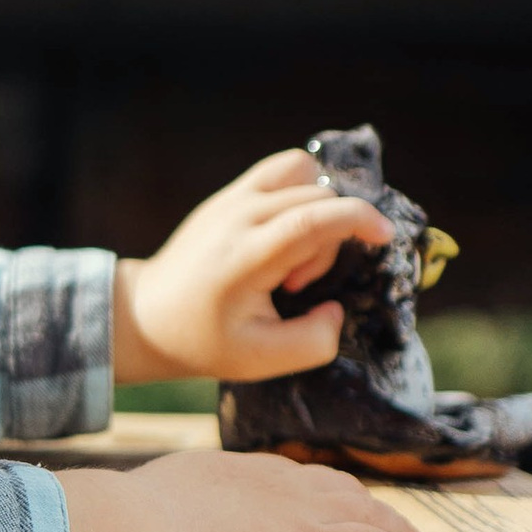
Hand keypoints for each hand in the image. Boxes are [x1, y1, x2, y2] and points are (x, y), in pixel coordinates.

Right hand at [54, 448, 422, 531]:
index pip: (290, 476)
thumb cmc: (125, 522)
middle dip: (364, 504)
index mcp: (233, 469)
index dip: (318, 490)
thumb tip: (135, 521)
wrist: (138, 526)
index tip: (333, 499)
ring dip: (391, 527)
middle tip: (386, 519)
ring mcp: (297, 511)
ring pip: (362, 514)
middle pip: (335, 489)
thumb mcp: (149, 501)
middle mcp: (275, 481)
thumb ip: (164, 509)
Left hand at [115, 150, 392, 384]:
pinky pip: (285, 170)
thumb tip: (337, 309)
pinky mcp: (231, 192)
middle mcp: (239, 215)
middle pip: (317, 200)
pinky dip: (303, 193)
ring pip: (304, 175)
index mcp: (245, 256)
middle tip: (296, 285)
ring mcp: (232, 197)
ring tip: (291, 256)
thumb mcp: (262, 360)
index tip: (384, 236)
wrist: (147, 316)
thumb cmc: (204, 341)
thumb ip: (314, 342)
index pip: (312, 217)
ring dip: (317, 211)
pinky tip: (288, 234)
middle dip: (331, 240)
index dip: (357, 219)